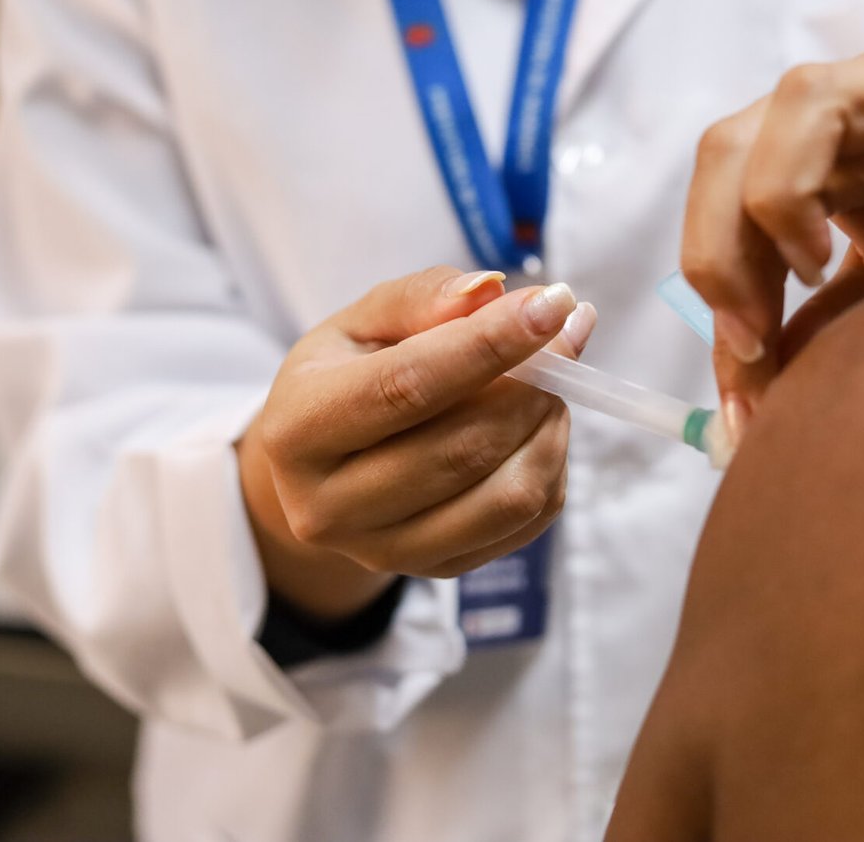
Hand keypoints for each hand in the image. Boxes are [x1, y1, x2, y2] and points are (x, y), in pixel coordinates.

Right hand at [238, 267, 595, 620]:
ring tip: (551, 384)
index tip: (552, 303)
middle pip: (464, 447)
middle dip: (535, 385)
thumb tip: (492, 293)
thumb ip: (422, 298)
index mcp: (299, 430)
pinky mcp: (436, 571)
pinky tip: (536, 428)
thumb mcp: (362, 322)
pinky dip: (551, 466)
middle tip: (564, 337)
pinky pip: (526, 523)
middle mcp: (330, 507)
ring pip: (507, 496)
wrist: (321, 468)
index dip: (490, 343)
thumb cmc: (347, 377)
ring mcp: (384, 550)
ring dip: (550, 428)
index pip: (408, 385)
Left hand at [683, 48, 863, 424]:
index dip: (707, 278)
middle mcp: (835, 111)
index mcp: (796, 155)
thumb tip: (743, 423)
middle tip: (754, 334)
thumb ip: (808, 340)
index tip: (742, 364)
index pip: (712, 199)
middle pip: (726, 147)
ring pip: (800, 100)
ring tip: (819, 271)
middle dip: (719, 244)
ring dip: (784, 195)